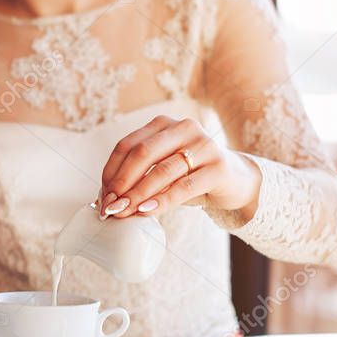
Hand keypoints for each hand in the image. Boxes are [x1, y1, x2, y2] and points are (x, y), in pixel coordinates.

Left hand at [95, 115, 260, 219]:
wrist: (235, 181)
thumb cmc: (190, 176)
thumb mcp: (162, 171)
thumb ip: (138, 177)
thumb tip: (105, 200)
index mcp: (163, 124)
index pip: (127, 145)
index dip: (111, 171)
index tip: (102, 196)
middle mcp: (184, 128)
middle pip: (142, 154)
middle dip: (121, 183)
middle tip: (110, 206)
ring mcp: (204, 145)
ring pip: (162, 171)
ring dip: (138, 194)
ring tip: (123, 211)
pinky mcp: (219, 167)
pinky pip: (184, 187)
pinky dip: (162, 201)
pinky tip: (146, 212)